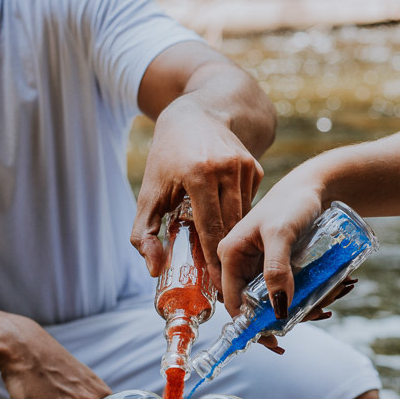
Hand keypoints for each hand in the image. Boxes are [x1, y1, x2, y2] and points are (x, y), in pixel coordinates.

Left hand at [131, 101, 263, 282]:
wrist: (197, 114)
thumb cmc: (168, 156)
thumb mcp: (149, 192)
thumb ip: (144, 233)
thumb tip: (154, 270)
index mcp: (199, 174)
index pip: (211, 228)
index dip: (214, 260)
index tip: (217, 284)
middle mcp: (226, 168)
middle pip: (232, 226)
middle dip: (228, 256)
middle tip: (223, 281)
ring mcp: (245, 166)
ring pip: (244, 216)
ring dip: (235, 237)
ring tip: (227, 260)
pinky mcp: (256, 166)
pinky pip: (250, 202)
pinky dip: (240, 216)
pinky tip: (228, 222)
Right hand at [217, 176, 323, 318]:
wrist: (314, 185)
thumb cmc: (294, 202)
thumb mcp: (282, 234)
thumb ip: (276, 269)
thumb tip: (277, 310)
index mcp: (229, 254)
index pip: (233, 302)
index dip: (251, 326)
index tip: (277, 341)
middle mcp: (238, 261)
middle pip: (254, 304)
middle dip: (282, 316)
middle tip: (318, 313)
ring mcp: (256, 262)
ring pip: (272, 297)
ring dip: (298, 306)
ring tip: (329, 300)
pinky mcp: (273, 262)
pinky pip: (284, 286)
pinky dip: (302, 295)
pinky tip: (326, 293)